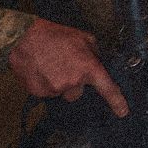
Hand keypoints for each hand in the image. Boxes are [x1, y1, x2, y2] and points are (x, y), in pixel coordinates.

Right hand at [8, 18, 127, 116]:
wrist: (25, 38)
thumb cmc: (55, 36)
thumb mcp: (84, 38)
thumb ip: (95, 53)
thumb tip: (97, 61)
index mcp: (88, 68)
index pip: (108, 89)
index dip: (117, 102)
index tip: (122, 111)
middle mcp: (73, 82)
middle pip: (78, 93)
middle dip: (74, 83)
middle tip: (66, 67)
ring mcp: (55, 89)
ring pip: (62, 93)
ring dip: (59, 83)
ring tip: (51, 66)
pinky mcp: (39, 93)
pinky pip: (47, 93)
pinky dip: (45, 84)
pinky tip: (42, 70)